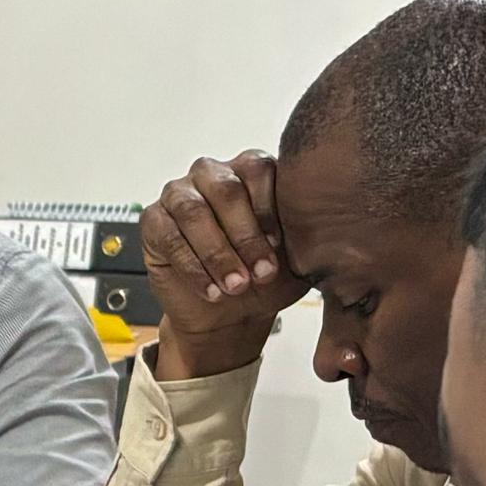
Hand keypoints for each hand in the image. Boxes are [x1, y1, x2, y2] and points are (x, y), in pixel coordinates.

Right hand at [142, 152, 292, 377]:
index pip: (259, 171)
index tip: (281, 249)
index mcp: (251, 172)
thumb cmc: (264, 278)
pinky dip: (193, 267)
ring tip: (236, 286)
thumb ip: (312, 237)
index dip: (270, 212)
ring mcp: (179, 194)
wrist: (229, 315)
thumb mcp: (299, 259)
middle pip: (225, 187)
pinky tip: (213, 290)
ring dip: (218, 253)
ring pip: (193, 211)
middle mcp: (213, 175)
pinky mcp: (153, 221)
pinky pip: (168, 236)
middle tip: (261, 273)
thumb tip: (332, 228)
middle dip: (245, 235)